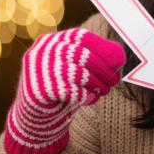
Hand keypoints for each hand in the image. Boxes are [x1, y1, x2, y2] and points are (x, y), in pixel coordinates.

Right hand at [3, 28, 125, 153]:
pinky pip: (72, 92)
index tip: (119, 59)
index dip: (103, 47)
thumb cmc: (60, 87)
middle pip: (82, 55)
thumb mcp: (72, 67)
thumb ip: (91, 57)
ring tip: (103, 91)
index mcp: (49, 41)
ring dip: (97, 84)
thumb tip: (119, 54)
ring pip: (79, 74)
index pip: (80, 37)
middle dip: (103, 69)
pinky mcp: (39, 91)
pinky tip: (89, 100)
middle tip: (115, 80)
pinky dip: (85, 96)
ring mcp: (38, 71)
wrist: (34, 116)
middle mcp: (42, 52)